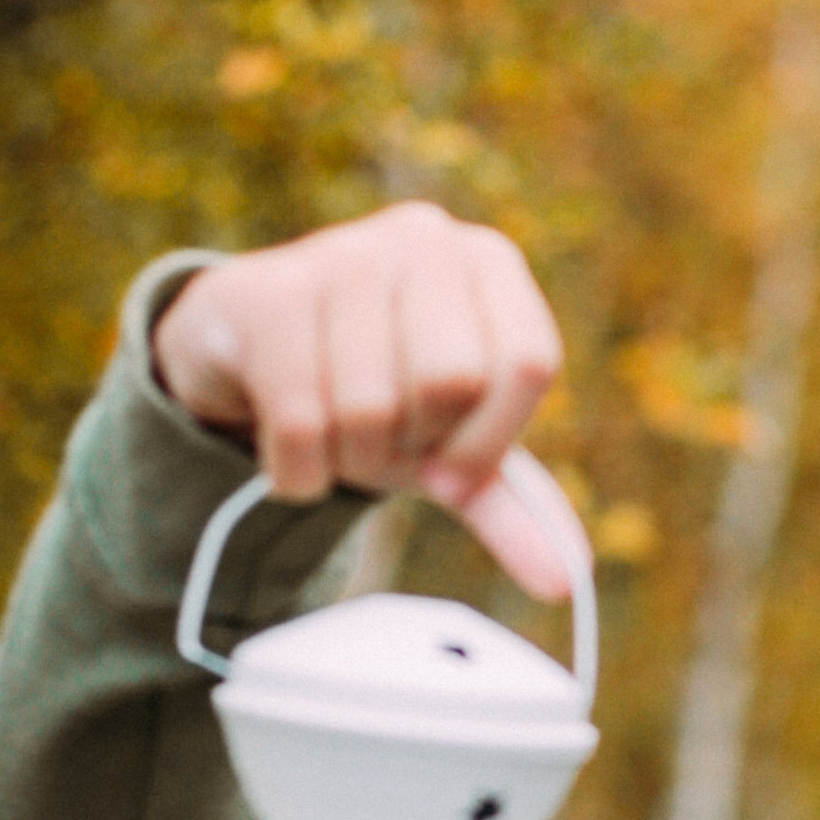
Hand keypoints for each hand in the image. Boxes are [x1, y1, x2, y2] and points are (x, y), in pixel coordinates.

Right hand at [150, 201, 569, 597]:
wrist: (254, 352)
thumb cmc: (376, 390)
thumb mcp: (449, 443)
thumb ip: (511, 504)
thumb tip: (565, 580)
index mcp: (488, 264)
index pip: (527, 359)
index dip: (488, 439)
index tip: (450, 473)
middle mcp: (422, 239)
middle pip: (448, 382)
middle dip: (412, 444)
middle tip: (385, 438)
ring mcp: (342, 254)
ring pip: (369, 408)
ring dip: (350, 460)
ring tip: (337, 435)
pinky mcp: (267, 295)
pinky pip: (300, 421)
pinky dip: (299, 471)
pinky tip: (293, 451)